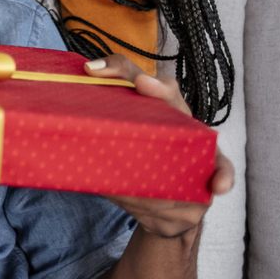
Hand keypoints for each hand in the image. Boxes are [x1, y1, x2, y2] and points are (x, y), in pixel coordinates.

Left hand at [83, 55, 234, 237]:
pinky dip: (221, 177)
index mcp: (145, 107)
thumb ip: (92, 151)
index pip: (129, 76)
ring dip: (186, 133)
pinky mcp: (210, 167)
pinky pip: (220, 169)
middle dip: (156, 88)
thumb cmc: (135, 168)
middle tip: (142, 84)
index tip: (92, 68)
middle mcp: (172, 117)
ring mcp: (194, 141)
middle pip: (168, 95)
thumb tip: (58, 149)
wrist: (163, 209)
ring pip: (194, 129)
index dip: (115, 69)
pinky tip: (217, 186)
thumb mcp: (111, 156)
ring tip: (175, 139)